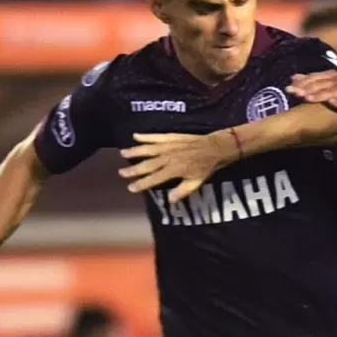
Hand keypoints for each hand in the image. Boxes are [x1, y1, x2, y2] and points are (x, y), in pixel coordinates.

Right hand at [119, 131, 236, 202]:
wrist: (215, 147)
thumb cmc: (206, 167)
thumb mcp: (197, 182)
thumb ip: (183, 191)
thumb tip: (170, 201)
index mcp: (174, 170)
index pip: (154, 178)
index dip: (142, 183)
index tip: (130, 188)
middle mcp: (169, 157)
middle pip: (148, 164)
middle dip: (134, 169)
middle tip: (121, 173)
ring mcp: (169, 146)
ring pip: (148, 149)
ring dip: (135, 151)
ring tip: (123, 153)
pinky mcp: (171, 137)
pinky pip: (156, 136)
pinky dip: (145, 136)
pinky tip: (135, 136)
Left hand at [289, 71, 336, 122]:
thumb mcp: (328, 92)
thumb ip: (312, 84)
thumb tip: (293, 78)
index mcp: (336, 78)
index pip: (318, 76)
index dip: (304, 81)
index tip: (289, 87)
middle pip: (325, 82)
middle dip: (310, 87)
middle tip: (296, 93)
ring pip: (336, 91)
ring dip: (322, 94)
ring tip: (308, 99)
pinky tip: (332, 103)